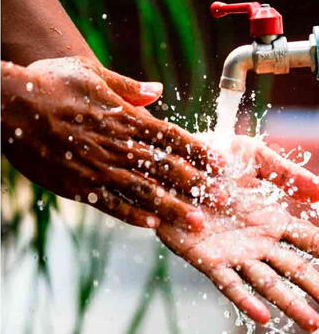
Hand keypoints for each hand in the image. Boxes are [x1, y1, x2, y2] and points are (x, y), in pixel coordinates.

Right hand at [2, 57, 220, 229]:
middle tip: (222, 201)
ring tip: (195, 223)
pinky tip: (149, 225)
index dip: (198, 151)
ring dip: (172, 209)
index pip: (171, 137)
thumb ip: (126, 86)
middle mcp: (116, 146)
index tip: (220, 164)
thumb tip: (158, 90)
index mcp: (123, 117)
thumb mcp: (90, 72)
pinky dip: (131, 215)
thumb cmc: (49, 82)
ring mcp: (97, 169)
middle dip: (196, 185)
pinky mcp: (76, 186)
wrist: (13, 106)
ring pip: (143, 193)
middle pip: (165, 169)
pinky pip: (109, 205)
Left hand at [157, 134, 318, 329]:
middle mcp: (256, 241)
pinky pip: (229, 283)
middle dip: (316, 287)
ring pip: (268, 283)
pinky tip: (263, 316)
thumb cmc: (210, 157)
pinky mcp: (206, 258)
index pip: (308, 241)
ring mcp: (233, 252)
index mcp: (270, 219)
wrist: (169, 163)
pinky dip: (245, 300)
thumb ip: (285, 172)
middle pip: (295, 269)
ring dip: (290, 303)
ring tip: (313, 324)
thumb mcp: (252, 156)